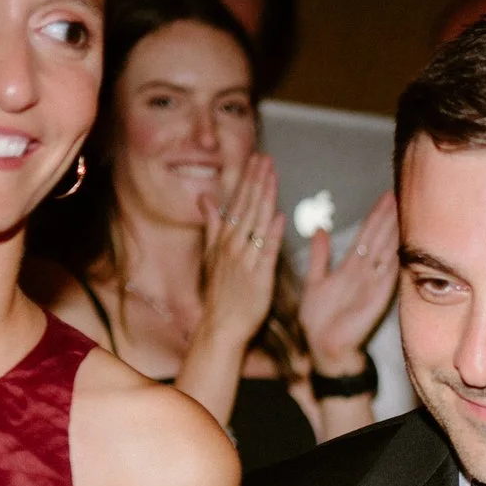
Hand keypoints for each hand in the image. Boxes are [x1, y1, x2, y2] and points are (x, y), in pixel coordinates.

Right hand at [197, 153, 282, 348]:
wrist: (220, 327)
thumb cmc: (219, 294)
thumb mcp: (211, 255)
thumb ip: (211, 225)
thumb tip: (205, 199)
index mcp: (224, 240)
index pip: (238, 203)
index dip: (248, 180)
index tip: (257, 159)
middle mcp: (233, 246)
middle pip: (247, 207)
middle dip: (257, 181)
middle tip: (266, 158)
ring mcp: (245, 261)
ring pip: (256, 223)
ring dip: (265, 198)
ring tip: (273, 175)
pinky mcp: (258, 278)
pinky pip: (265, 253)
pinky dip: (271, 234)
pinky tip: (279, 217)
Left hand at [298, 191, 398, 377]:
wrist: (322, 348)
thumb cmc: (318, 321)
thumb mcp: (313, 282)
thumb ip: (319, 257)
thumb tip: (318, 229)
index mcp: (350, 268)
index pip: (367, 236)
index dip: (376, 216)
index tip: (386, 196)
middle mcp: (365, 274)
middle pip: (380, 239)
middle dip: (390, 217)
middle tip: (402, 194)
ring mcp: (373, 285)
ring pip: (387, 252)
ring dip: (396, 232)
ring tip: (405, 210)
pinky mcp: (377, 299)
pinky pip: (389, 275)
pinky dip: (396, 260)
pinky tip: (404, 243)